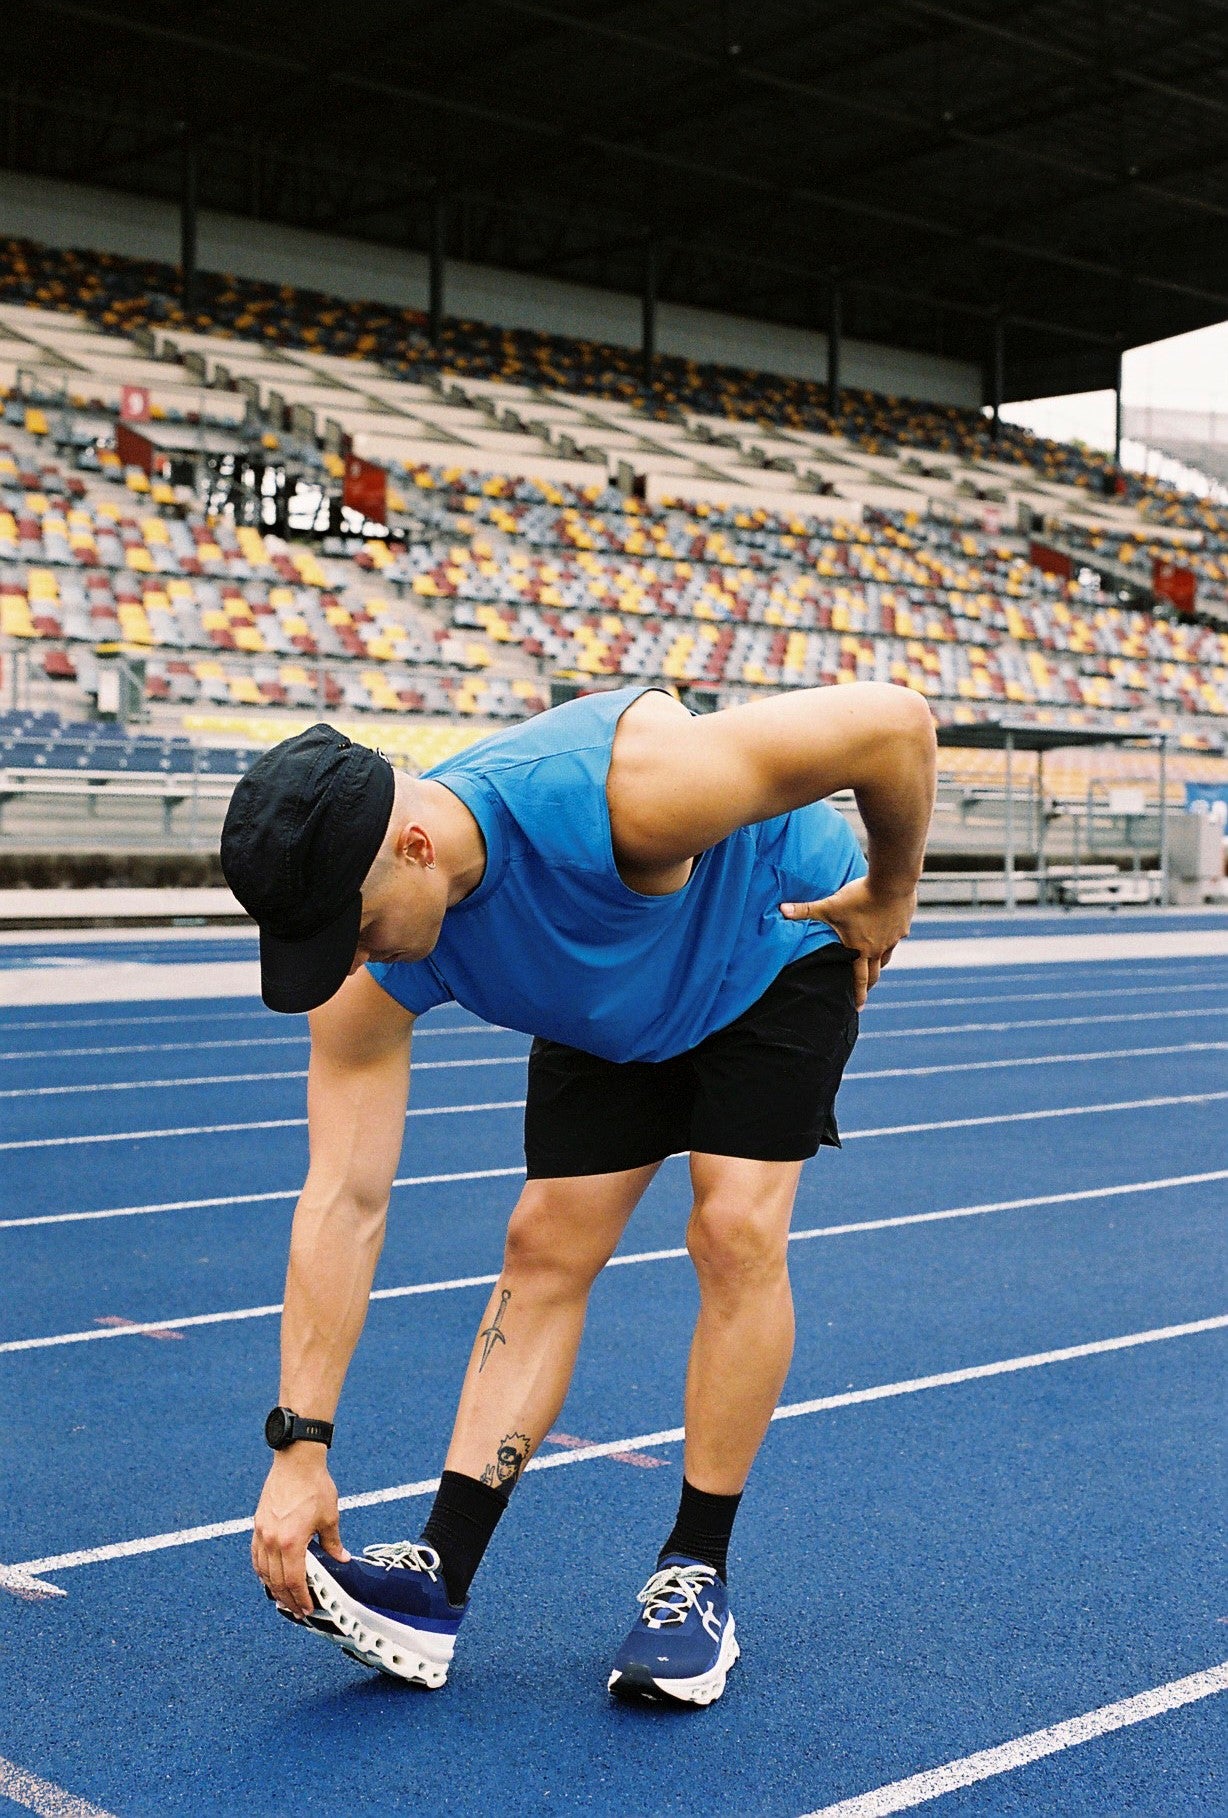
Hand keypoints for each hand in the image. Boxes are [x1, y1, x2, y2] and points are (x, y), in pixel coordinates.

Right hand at [252, 1447, 346, 1618]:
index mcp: (291, 1543)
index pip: (293, 1581)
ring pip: (263, 1570)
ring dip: (273, 1587)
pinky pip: (256, 1555)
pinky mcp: (258, 1524)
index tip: (307, 1608)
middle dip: (287, 1598)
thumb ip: (333, 1543)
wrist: (296, 1461)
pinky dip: (261, 1569)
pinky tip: (268, 1574)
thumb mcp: (329, 1517)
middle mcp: (272, 1541)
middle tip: (296, 1609)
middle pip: (276, 1580)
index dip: (300, 1598)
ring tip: (283, 1596)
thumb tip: (342, 1559)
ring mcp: (262, 1533)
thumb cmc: (314, 1486)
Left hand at [781, 874, 915, 1007]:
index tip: (858, 1007)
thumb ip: (805, 910)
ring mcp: (893, 937)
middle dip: (869, 985)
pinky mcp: (903, 925)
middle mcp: (879, 948)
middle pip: (875, 973)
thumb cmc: (860, 896)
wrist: (892, 882)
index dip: (858, 994)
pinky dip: (891, 939)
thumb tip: (781, 910)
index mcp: (861, 949)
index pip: (859, 978)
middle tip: (865, 993)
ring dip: (880, 963)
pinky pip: (897, 937)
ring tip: (875, 966)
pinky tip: (889, 932)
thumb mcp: (829, 904)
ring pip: (886, 956)